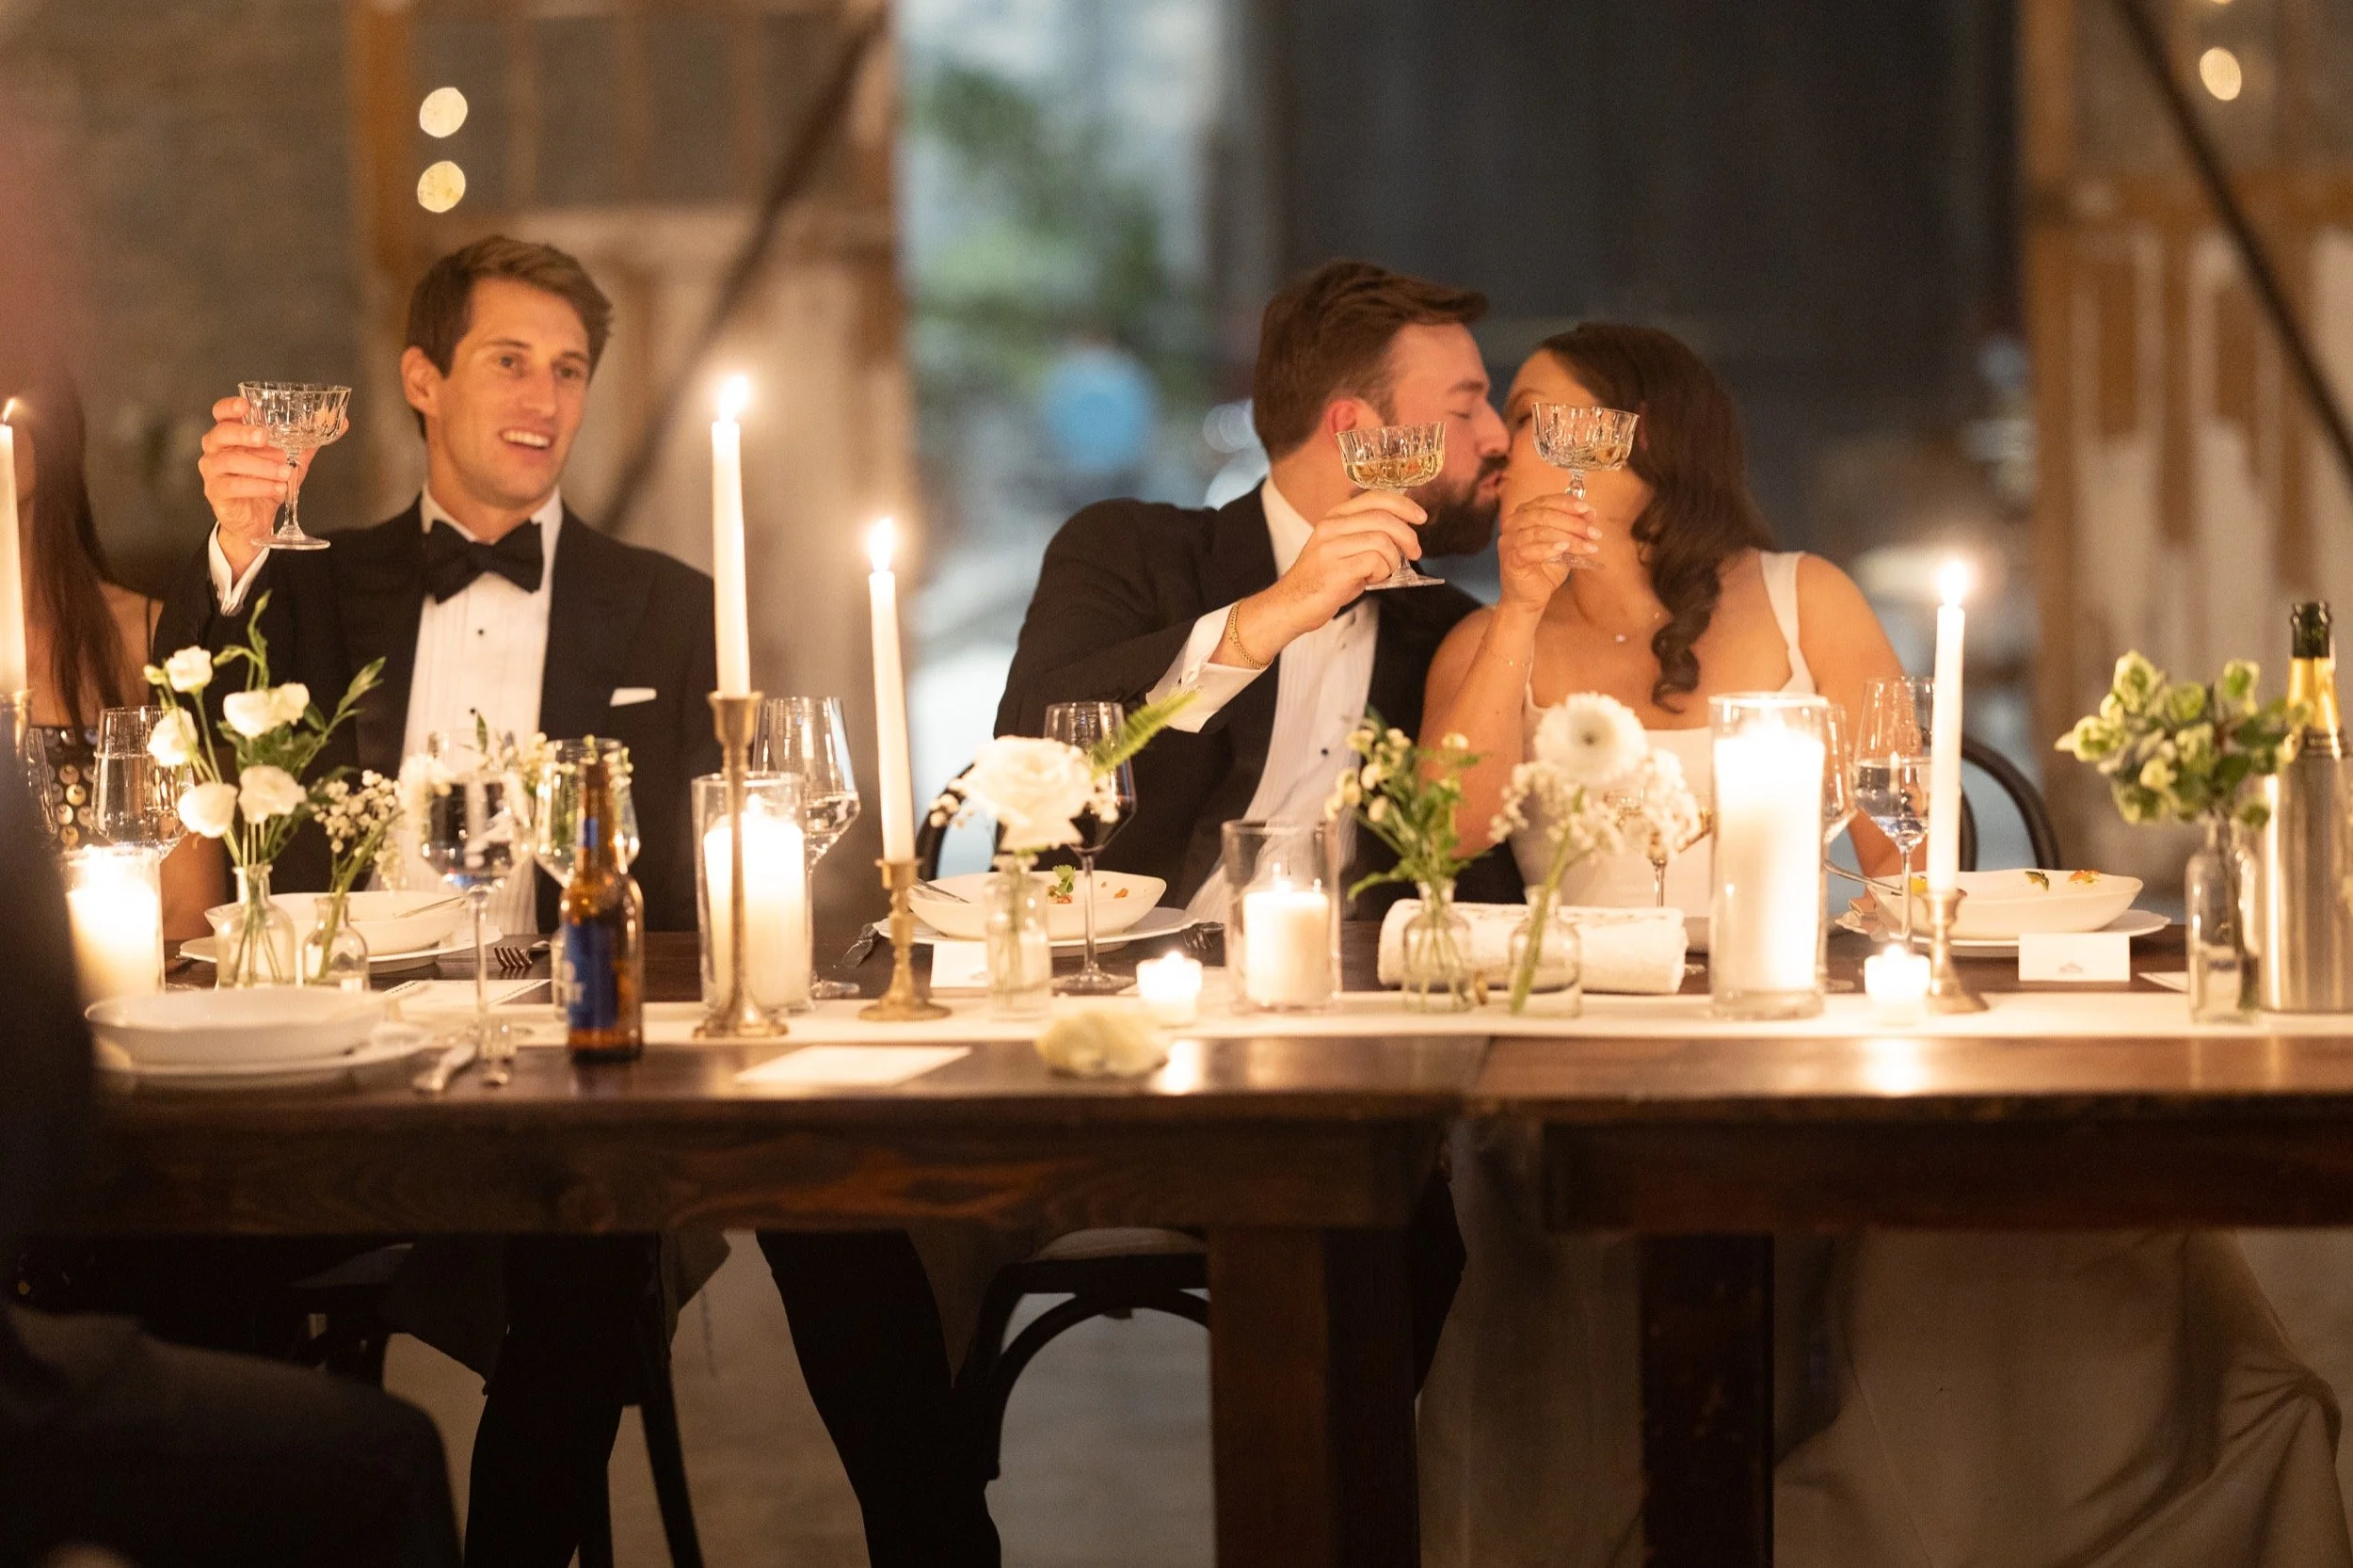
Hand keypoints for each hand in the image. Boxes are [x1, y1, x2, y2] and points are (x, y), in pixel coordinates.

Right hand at [197, 395, 313, 576]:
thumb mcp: (291, 460)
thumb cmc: (267, 482)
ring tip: (285, 472)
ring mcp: (213, 472)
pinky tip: (278, 488)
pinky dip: (258, 486)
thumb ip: (310, 441)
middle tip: (265, 437)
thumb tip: (341, 424)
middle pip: (220, 434)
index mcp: (231, 435)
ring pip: (229, 461)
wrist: (255, 519)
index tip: (246, 405)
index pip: (221, 414)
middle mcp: (216, 450)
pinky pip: (233, 486)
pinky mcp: (216, 493)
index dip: (229, 407)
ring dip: (261, 465)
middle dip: (243, 433)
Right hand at [1232, 492, 1425, 656]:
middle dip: (1408, 536)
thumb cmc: (1323, 580)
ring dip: (1393, 560)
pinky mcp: (1335, 569)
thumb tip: (1404, 532)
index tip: (1420, 517)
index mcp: (1335, 517)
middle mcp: (1331, 527)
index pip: (1375, 497)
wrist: (1291, 605)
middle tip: (1414, 552)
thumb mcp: (1342, 548)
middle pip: (1383, 518)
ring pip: (1382, 541)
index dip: (1404, 505)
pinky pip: (1375, 562)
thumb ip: (1367, 534)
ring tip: (1383, 572)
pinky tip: (1371, 580)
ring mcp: (1331, 547)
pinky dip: (1382, 573)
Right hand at [1497, 494, 1600, 610]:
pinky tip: (1563, 550)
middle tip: (1594, 533)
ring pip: (1539, 532)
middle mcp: (1513, 523)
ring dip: (1567, 538)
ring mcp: (1509, 541)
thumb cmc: (1545, 569)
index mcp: (1525, 513)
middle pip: (1544, 515)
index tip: (1588, 510)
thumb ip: (1575, 529)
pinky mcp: (1509, 559)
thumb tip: (1591, 513)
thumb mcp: (1566, 545)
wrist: (1529, 598)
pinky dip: (1547, 549)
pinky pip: (1528, 550)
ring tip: (1587, 546)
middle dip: (1573, 523)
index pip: (1547, 501)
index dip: (1568, 504)